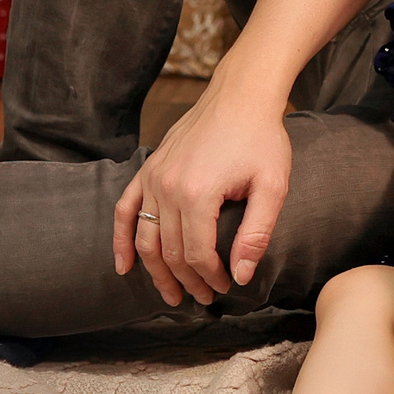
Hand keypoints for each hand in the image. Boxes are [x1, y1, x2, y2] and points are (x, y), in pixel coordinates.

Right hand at [110, 87, 289, 306]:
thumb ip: (256, 234)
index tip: (226, 287)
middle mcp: (168, 187)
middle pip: (170, 251)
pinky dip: (120, 240)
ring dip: (155, 271)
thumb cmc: (261, 139)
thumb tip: (240, 276)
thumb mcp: (272, 186)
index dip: (211, 278)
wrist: (241, 95)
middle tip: (203, 298)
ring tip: (171, 295)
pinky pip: (125, 209)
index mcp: (198, 195)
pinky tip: (123, 265)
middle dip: (186, 281)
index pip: (197, 254)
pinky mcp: (149, 168)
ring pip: (145, 238)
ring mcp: (153, 176)